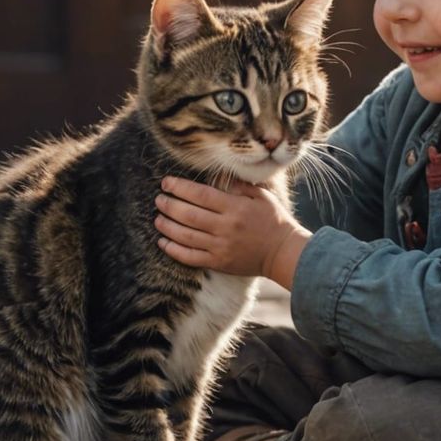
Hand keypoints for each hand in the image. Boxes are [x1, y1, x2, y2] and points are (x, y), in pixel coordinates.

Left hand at [154, 176, 310, 286]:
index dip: (180, 187)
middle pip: (188, 214)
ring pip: (185, 236)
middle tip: (159, 199)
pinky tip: (163, 242)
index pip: (200, 195)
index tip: (166, 183)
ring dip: (167, 226)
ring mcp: (220, 247)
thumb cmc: (274, 220)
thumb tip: (219, 176)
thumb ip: (240, 186)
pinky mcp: (218, 263)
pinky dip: (174, 250)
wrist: (283, 252)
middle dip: (169, 205)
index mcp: (235, 208)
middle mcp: (225, 227)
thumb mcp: (262, 196)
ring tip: (157, 218)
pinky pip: (190, 257)